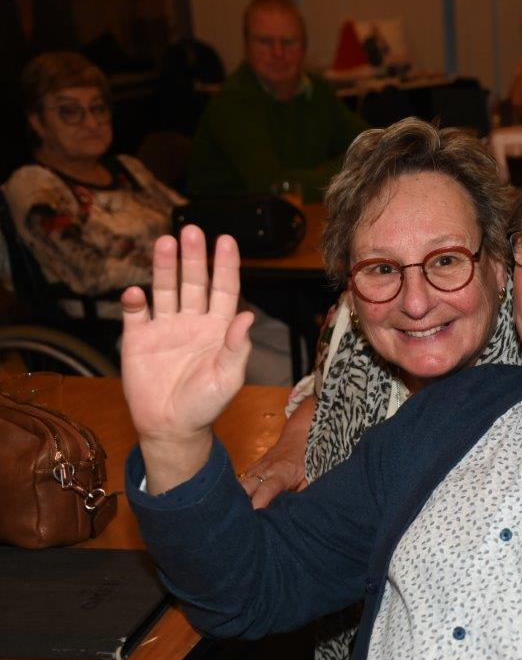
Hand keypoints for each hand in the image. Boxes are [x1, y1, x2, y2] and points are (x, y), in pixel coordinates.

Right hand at [121, 225, 253, 492]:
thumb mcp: (228, 378)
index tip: (227, 240)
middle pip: (193, 282)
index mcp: (218, 327)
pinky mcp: (138, 339)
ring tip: (165, 243)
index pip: (224, 289)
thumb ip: (237, 347)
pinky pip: (135, 314)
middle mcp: (192, 320)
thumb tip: (248, 316)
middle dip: (193, 257)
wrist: (171, 428)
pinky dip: (134, 302)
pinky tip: (136, 294)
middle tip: (192, 231)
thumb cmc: (206, 404)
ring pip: (165, 290)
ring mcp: (164, 327)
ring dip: (164, 267)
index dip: (225, 265)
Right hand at [239, 396, 313, 507]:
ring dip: (234, 498)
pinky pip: (238, 482)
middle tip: (238, 518)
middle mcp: (263, 471)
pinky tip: (232, 504)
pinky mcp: (249, 469)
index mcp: (279, 475)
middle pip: (244, 487)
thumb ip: (298, 496)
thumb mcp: (305, 480)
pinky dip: (235, 493)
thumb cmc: (301, 463)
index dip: (258, 503)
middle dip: (239, 503)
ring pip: (238, 484)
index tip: (254, 515)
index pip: (266, 490)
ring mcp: (254, 469)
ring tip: (231, 514)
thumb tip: (293, 513)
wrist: (295, 440)